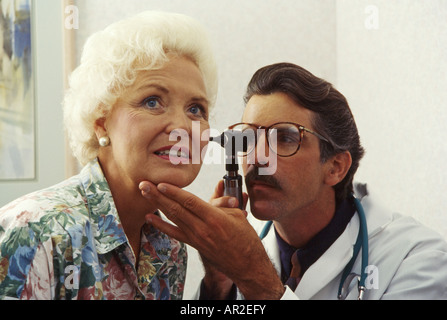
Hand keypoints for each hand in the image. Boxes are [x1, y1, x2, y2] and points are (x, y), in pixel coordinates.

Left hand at [139, 181, 284, 298]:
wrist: (246, 265)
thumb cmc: (245, 239)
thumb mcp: (238, 215)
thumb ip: (224, 202)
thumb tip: (219, 187)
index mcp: (214, 218)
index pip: (189, 201)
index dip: (173, 191)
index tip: (160, 182)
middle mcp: (202, 228)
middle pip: (176, 208)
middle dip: (158, 195)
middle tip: (143, 185)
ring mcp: (196, 237)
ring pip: (173, 218)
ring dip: (157, 204)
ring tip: (144, 194)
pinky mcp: (194, 244)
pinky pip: (174, 233)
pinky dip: (161, 225)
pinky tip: (149, 218)